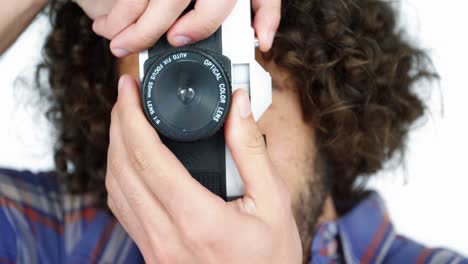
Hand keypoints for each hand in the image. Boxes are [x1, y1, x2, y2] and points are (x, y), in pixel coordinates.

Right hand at [74, 0, 280, 56]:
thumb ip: (264, 8)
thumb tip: (262, 42)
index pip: (213, 4)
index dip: (196, 25)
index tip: (177, 40)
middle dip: (142, 29)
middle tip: (122, 47)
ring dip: (121, 13)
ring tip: (109, 33)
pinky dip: (118, 0)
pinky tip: (110, 14)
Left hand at [105, 75, 301, 262]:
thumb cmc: (271, 259)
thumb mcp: (274, 202)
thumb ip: (251, 149)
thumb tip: (237, 105)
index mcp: (199, 220)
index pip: (148, 157)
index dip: (131, 116)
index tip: (130, 89)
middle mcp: (167, 236)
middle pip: (123, 168)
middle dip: (118, 123)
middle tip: (126, 97)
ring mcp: (154, 248)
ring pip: (115, 188)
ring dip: (116, 148)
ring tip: (128, 121)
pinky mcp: (152, 253)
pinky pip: (123, 208)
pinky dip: (120, 176)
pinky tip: (133, 160)